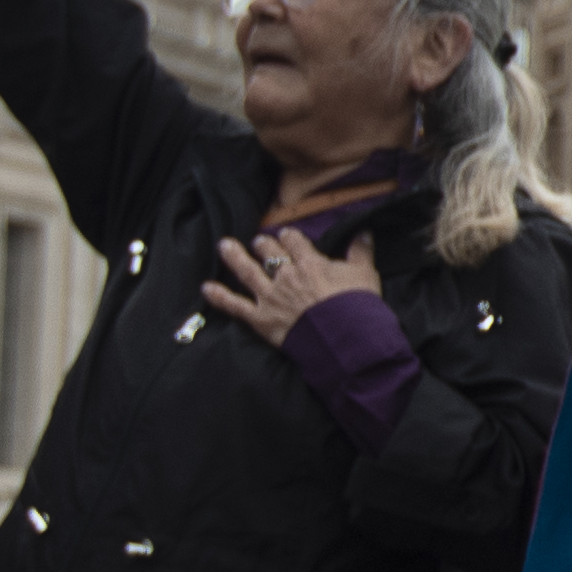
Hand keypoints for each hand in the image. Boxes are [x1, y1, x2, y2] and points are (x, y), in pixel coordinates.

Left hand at [198, 214, 380, 343]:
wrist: (346, 339)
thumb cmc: (358, 307)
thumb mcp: (365, 274)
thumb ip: (361, 252)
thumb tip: (363, 232)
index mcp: (310, 263)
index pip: (294, 241)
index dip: (289, 236)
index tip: (287, 235)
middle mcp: (286, 276)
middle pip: (269, 252)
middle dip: (263, 244)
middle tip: (259, 241)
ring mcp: (270, 296)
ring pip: (247, 271)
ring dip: (234, 256)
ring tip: (225, 245)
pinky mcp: (260, 319)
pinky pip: (235, 305)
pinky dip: (219, 297)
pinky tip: (206, 288)